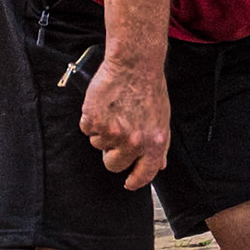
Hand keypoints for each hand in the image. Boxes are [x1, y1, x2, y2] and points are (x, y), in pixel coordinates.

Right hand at [80, 58, 170, 190]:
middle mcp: (133, 142)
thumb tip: (160, 165)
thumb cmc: (150, 90)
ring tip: (114, 111)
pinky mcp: (94, 121)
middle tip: (116, 134)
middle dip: (113, 154)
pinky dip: (91, 119)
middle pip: (114, 165)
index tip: (129, 183)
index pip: (144, 174)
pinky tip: (103, 105)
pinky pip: (87, 129)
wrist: (135, 65)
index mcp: (154, 144)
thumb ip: (160, 146)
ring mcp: (112, 133)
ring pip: (98, 145)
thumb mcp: (163, 121)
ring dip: (103, 132)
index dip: (135, 181)